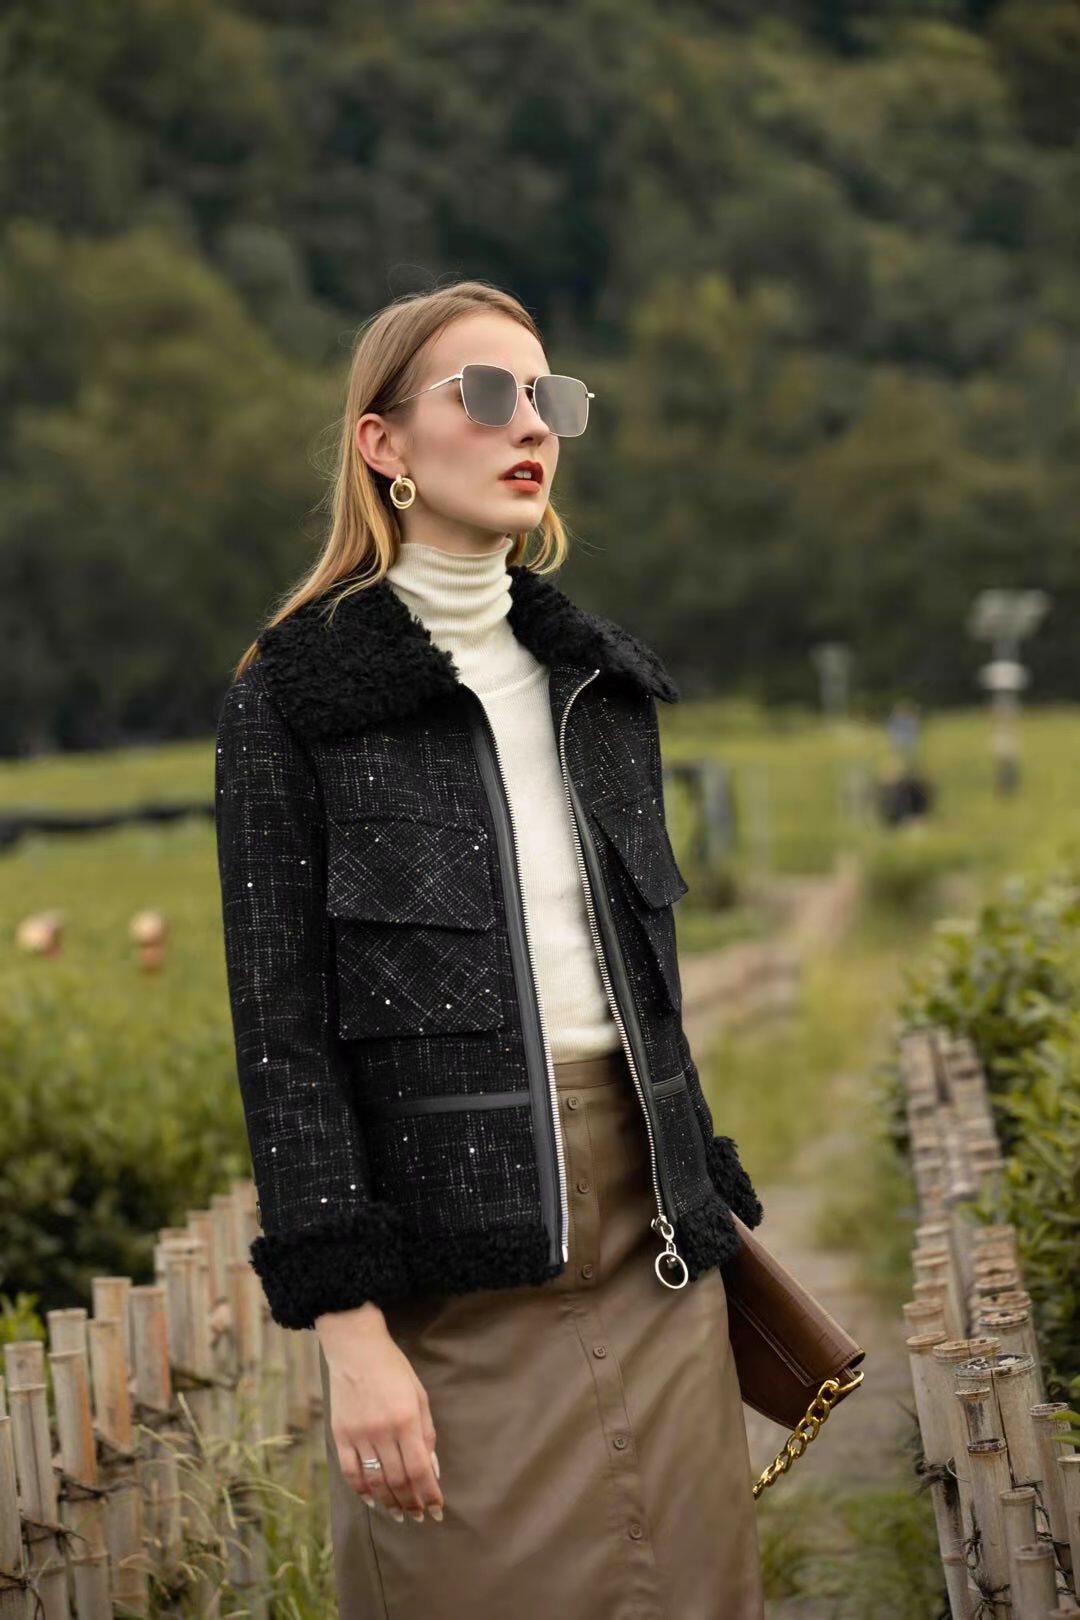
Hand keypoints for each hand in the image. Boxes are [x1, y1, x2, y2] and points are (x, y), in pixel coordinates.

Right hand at [316, 1304, 443, 1522]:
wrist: (356, 1348)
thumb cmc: (393, 1369)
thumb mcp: (419, 1395)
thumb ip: (427, 1433)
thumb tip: (433, 1469)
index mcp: (406, 1420)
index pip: (420, 1469)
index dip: (429, 1495)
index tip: (436, 1512)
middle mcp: (382, 1431)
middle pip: (398, 1481)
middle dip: (411, 1503)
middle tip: (419, 1516)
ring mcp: (359, 1434)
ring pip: (375, 1481)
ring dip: (389, 1503)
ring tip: (399, 1515)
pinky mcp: (340, 1435)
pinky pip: (350, 1472)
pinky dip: (361, 1490)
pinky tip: (372, 1500)